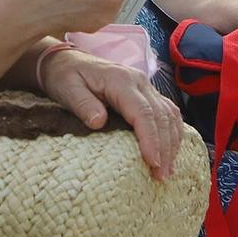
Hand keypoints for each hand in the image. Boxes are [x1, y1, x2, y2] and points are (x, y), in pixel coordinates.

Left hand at [36, 48, 185, 178]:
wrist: (66, 60)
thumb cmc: (65, 76)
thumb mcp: (67, 88)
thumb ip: (83, 105)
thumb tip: (99, 122)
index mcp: (120, 80)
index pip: (143, 112)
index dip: (151, 139)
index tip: (152, 163)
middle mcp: (138, 81)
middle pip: (161, 116)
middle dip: (164, 147)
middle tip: (161, 176)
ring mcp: (145, 86)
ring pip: (169, 114)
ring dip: (172, 143)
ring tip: (166, 171)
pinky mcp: (146, 93)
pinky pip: (167, 112)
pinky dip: (172, 133)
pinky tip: (169, 153)